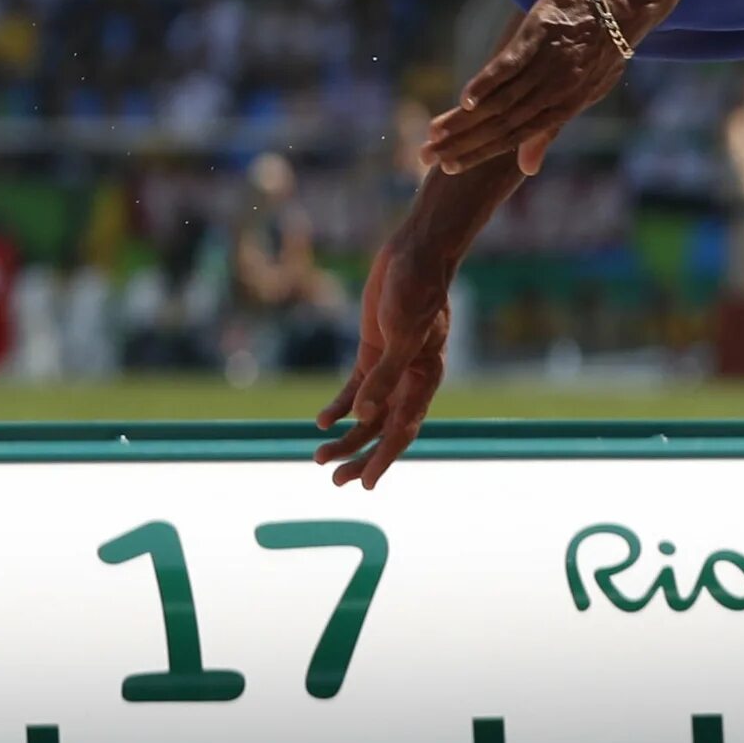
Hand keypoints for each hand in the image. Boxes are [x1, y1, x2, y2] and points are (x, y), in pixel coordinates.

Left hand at [313, 238, 453, 487]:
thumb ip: (383, 376)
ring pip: (368, 416)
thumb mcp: (401, 333)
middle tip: (335, 481)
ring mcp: (390, 368)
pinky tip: (322, 422)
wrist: (415, 256)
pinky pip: (356, 389)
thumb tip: (362, 415)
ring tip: (319, 458)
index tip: (366, 486)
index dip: (384, 459)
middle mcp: (409, 381)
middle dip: (360, 457)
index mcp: (424, 380)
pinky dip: (340, 407)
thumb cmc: (416, 291)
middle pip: (383, 431)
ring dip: (346, 438)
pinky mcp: (373, 352)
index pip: (402, 430)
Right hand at [424, 0, 650, 176]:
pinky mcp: (542, 33)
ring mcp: (550, 63)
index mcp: (565, 107)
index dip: (480, 153)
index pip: (514, 137)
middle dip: (463, 142)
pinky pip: (513, 65)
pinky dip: (488, 83)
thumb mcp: (583, 94)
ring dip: (467, 118)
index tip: (447, 166)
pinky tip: (465, 98)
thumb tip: (528, 168)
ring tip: (435, 132)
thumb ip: (549, 129)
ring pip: (503, 100)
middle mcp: (557, 91)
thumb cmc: (604, 48)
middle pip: (503, 124)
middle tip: (427, 155)